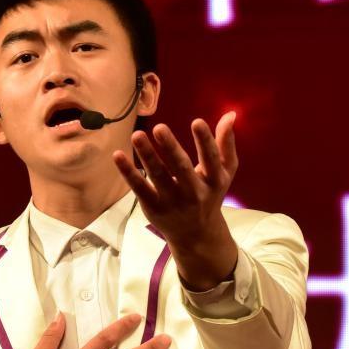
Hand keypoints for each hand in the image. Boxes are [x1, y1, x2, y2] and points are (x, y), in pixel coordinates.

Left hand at [111, 111, 238, 259]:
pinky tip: (118, 155)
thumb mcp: (224, 172)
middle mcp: (194, 193)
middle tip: (159, 127)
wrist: (196, 234)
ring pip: (158, 176)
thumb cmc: (210, 194)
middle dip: (170, 148)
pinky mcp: (153, 208)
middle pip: (182, 168)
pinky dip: (128, 172)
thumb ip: (226, 144)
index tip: (197, 121)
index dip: (205, 141)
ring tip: (137, 135)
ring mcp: (173, 202)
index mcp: (214, 181)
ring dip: (147, 155)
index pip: (211, 159)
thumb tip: (230, 114)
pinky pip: (139, 188)